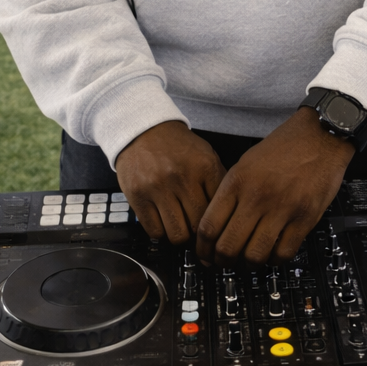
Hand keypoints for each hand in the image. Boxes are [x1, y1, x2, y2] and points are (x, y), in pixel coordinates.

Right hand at [115, 121, 225, 245]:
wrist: (144, 130)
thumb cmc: (177, 146)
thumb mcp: (205, 156)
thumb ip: (217, 183)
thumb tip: (228, 215)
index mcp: (204, 167)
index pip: (219, 209)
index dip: (218, 224)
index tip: (216, 229)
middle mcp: (182, 177)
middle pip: (198, 226)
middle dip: (199, 234)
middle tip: (197, 232)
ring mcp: (158, 187)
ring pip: (177, 234)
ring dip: (180, 235)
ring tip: (180, 226)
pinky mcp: (138, 196)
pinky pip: (155, 231)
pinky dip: (161, 232)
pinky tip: (164, 221)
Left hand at [195, 107, 353, 265]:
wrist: (320, 135)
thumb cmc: (285, 146)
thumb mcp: (247, 162)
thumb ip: (231, 192)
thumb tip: (217, 224)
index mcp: (238, 181)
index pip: (209, 226)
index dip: (203, 248)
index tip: (205, 254)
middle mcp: (257, 196)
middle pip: (228, 246)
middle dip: (222, 261)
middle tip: (224, 262)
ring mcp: (281, 209)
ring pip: (254, 255)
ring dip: (248, 264)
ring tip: (249, 260)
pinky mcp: (304, 218)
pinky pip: (284, 253)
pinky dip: (275, 260)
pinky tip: (273, 254)